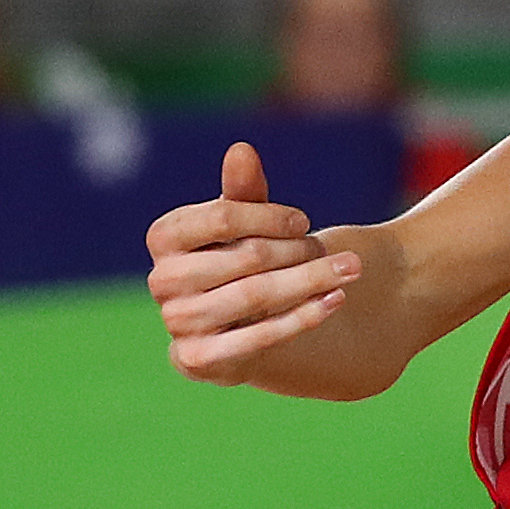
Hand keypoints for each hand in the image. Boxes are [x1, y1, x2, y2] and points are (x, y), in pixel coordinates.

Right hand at [145, 143, 359, 383]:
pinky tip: (334, 300)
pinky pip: (255, 338)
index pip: (221, 218)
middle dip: (299, 252)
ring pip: (254, 296)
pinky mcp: (196, 359)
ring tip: (347, 272)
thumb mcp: (249, 221)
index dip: (269, 217)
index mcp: (164, 236)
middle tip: (340, 252)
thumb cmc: (245, 256)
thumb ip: (244, 189)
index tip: (303, 221)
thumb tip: (241, 149)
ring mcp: (176, 321)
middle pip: (245, 258)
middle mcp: (161, 280)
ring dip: (309, 282)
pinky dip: (301, 317)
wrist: (247, 322)